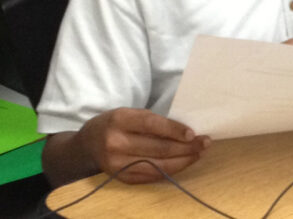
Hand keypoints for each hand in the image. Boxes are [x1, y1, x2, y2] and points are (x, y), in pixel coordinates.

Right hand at [77, 107, 209, 183]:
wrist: (87, 144)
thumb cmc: (115, 124)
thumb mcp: (129, 113)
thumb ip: (152, 121)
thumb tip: (185, 131)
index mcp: (120, 120)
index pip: (152, 125)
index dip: (175, 130)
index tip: (193, 133)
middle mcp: (116, 143)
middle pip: (158, 148)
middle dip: (186, 147)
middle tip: (205, 143)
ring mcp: (117, 164)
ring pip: (158, 165)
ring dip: (183, 160)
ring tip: (198, 153)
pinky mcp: (121, 178)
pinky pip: (152, 176)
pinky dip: (171, 170)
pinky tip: (183, 163)